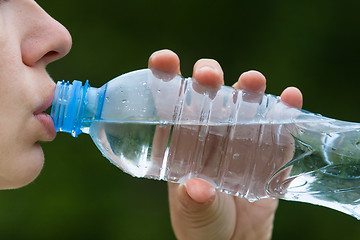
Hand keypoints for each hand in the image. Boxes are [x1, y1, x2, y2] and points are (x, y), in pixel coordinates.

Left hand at [148, 49, 302, 239]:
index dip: (166, 78)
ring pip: (244, 104)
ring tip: (253, 81)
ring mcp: (240, 138)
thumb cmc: (205, 226)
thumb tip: (197, 188)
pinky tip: (290, 99)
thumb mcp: (194, 217)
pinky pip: (277, 127)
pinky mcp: (268, 149)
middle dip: (208, 77)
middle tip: (209, 74)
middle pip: (208, 95)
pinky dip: (285, 111)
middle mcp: (210, 133)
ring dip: (249, 88)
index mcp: (182, 143)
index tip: (164, 59)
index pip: (171, 104)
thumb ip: (194, 204)